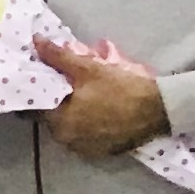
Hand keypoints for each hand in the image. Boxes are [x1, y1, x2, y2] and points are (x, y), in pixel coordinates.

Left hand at [34, 34, 170, 159]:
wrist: (160, 110)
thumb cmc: (121, 89)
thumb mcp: (89, 69)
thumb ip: (59, 57)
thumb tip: (36, 41)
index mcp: (59, 122)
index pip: (35, 107)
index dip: (36, 91)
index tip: (40, 80)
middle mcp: (66, 140)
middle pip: (51, 118)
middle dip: (55, 102)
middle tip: (64, 85)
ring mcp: (84, 149)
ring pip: (67, 127)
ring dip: (70, 114)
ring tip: (81, 96)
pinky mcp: (101, 151)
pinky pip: (84, 136)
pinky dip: (85, 124)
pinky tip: (95, 110)